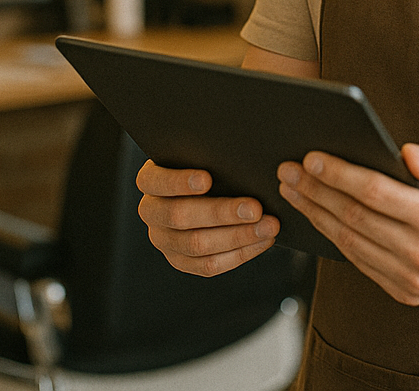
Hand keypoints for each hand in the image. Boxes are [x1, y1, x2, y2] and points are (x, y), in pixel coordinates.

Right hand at [136, 160, 279, 275]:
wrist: (205, 188)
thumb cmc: (208, 163)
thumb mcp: (202, 153)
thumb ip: (211, 153)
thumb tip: (237, 154)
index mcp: (150, 180)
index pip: (157, 181)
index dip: (179, 182)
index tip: (207, 179)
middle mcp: (151, 212)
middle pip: (180, 217)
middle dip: (222, 213)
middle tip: (256, 208)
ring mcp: (164, 240)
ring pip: (197, 245)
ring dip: (238, 236)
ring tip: (268, 227)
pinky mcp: (181, 261)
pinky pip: (209, 265)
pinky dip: (240, 253)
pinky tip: (262, 241)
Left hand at [277, 143, 418, 304]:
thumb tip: (404, 154)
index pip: (375, 193)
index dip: (339, 174)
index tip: (312, 158)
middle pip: (354, 219)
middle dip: (316, 192)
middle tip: (288, 171)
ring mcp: (414, 279)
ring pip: (351, 244)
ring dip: (317, 216)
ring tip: (295, 192)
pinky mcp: (408, 291)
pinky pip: (361, 262)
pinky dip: (336, 239)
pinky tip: (320, 217)